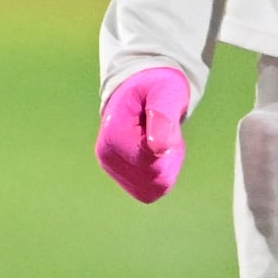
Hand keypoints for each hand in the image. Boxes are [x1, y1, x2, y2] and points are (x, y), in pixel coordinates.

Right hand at [96, 67, 194, 204]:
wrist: (141, 92)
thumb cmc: (156, 88)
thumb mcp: (166, 93)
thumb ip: (162, 117)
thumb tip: (158, 149)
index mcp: (112, 137)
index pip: (153, 163)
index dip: (169, 147)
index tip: (162, 122)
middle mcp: (107, 157)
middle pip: (156, 177)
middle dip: (170, 157)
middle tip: (164, 130)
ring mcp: (113, 170)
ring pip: (157, 186)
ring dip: (168, 165)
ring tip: (161, 140)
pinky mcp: (122, 178)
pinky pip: (153, 189)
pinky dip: (163, 173)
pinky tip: (157, 153)